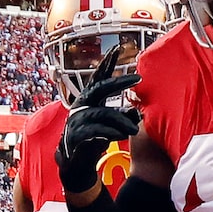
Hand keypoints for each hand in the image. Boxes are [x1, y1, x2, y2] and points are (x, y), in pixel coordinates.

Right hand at [56, 71, 141, 193]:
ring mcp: (76, 120)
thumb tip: (137, 112)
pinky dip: (110, 133)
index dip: (107, 63)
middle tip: (137, 78)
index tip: (117, 48)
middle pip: (99, 88)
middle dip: (118, 82)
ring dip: (121, 121)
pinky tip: (119, 136)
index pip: (98, 77)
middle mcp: (81, 106)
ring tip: (133, 130)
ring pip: (103, 113)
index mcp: (89, 100)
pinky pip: (96, 131)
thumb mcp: (110, 124)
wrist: (76, 163)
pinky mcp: (75, 136)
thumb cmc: (94, 139)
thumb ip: (122, 115)